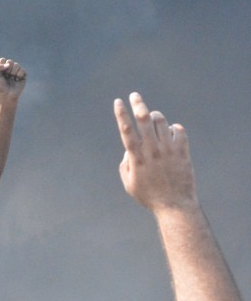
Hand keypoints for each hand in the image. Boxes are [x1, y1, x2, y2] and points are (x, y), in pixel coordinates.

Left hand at [0, 57, 25, 100]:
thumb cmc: (0, 86)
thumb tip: (8, 64)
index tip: (1, 73)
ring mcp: (17, 71)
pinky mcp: (23, 75)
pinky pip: (22, 70)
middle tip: (7, 76)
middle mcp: (10, 68)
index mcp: (3, 67)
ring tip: (12, 78)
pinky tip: (17, 80)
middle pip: (10, 61)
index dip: (1, 65)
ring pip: (16, 65)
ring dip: (13, 72)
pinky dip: (18, 75)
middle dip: (7, 70)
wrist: (7, 95)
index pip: (2, 60)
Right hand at [115, 92, 197, 213]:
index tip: (118, 102)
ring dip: (156, 117)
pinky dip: (174, 128)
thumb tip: (128, 149)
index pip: (126, 131)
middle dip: (138, 104)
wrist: (175, 205)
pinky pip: (179, 130)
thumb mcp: (129, 183)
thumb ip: (125, 164)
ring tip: (153, 120)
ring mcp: (169, 150)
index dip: (121, 115)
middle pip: (144, 120)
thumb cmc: (149, 196)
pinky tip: (170, 133)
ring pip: (162, 122)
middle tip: (135, 95)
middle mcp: (152, 151)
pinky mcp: (183, 152)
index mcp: (137, 158)